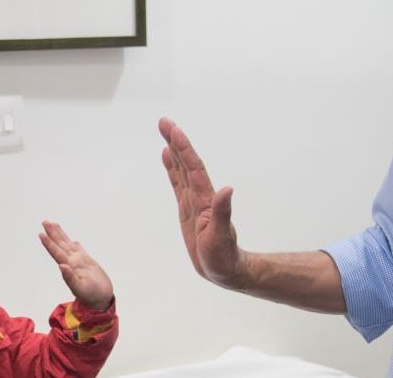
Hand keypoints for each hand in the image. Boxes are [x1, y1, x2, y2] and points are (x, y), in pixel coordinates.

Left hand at [38, 220, 113, 310]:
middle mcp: (72, 262)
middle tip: (45, 221)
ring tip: (54, 224)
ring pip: (68, 245)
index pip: (57, 252)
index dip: (49, 243)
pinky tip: (72, 241)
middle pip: (60, 244)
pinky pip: (80, 251)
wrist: (101, 300)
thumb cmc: (91, 296)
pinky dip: (75, 245)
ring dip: (61, 235)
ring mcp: (79, 262)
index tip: (41, 234)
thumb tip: (61, 266)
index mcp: (69, 266)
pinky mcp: (88, 263)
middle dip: (53, 233)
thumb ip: (70, 278)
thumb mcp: (80, 288)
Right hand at [159, 117, 247, 289]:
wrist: (226, 270)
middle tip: (164, 122)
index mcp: (205, 200)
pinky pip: (177, 184)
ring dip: (173, 151)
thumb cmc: (223, 258)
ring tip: (165, 133)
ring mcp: (193, 202)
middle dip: (176, 142)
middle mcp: (199, 196)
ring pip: (181, 170)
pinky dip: (172, 169)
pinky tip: (167, 158)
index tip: (173, 130)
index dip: (184, 149)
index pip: (193, 168)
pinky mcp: (187, 209)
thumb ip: (223, 213)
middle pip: (186, 163)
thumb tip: (227, 189)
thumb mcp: (221, 238)